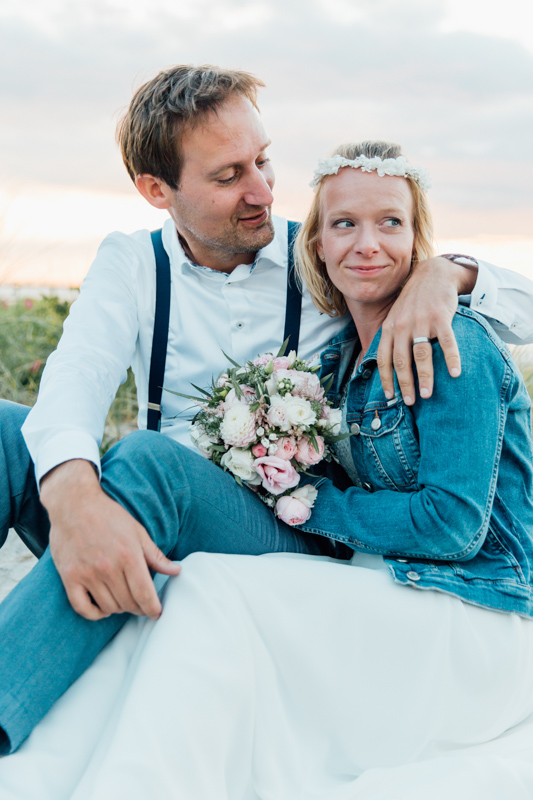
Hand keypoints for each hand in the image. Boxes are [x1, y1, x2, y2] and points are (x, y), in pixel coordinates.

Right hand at [41, 460, 180, 620]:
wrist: (74, 503)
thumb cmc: (108, 515)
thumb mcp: (137, 531)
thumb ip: (156, 555)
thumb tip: (177, 571)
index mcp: (128, 555)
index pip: (144, 595)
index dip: (153, 609)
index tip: (156, 612)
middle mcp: (108, 568)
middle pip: (128, 603)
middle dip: (138, 608)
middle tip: (141, 604)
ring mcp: (86, 574)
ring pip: (108, 607)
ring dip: (119, 609)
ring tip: (123, 600)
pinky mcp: (69, 577)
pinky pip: (82, 608)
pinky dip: (95, 613)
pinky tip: (103, 607)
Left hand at [377, 256, 476, 402]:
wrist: (432, 274)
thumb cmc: (412, 302)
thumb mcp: (395, 317)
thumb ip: (389, 338)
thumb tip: (378, 364)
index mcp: (389, 328)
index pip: (384, 358)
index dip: (386, 379)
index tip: (390, 397)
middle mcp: (402, 325)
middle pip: (401, 361)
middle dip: (405, 384)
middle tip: (410, 402)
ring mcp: (422, 321)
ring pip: (421, 354)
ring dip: (424, 377)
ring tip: (427, 394)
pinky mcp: (441, 316)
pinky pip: (447, 342)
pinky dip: (451, 358)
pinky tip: (455, 373)